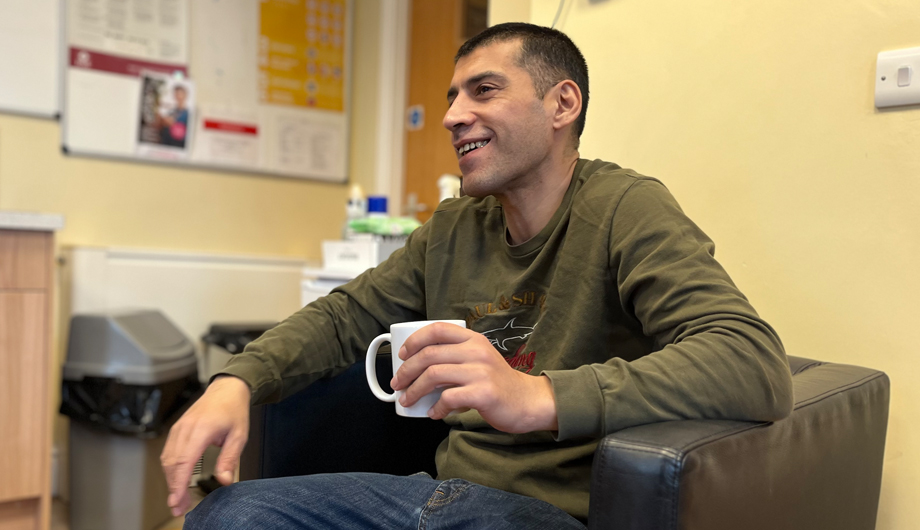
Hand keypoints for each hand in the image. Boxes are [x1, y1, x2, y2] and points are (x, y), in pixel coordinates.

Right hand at [160, 375, 250, 516]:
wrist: (226, 389)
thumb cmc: (233, 410)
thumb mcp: (239, 436)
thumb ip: (229, 459)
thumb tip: (224, 481)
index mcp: (202, 429)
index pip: (185, 462)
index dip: (178, 484)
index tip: (176, 501)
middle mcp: (186, 428)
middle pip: (173, 464)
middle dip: (173, 488)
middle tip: (178, 506)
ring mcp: (179, 428)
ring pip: (167, 459)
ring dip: (170, 480)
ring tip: (178, 498)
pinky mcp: (177, 429)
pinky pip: (168, 452)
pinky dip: (170, 469)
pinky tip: (176, 480)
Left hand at [390, 323, 557, 432]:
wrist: (526, 401)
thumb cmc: (496, 382)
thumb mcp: (478, 359)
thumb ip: (454, 357)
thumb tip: (416, 368)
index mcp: (473, 339)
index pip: (438, 329)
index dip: (414, 340)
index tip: (402, 355)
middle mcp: (476, 351)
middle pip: (429, 354)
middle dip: (406, 370)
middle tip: (397, 383)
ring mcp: (480, 371)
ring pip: (433, 375)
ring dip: (414, 390)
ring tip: (407, 399)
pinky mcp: (483, 393)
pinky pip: (448, 398)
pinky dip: (436, 408)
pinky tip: (433, 413)